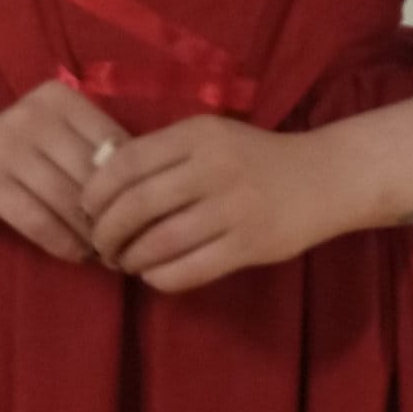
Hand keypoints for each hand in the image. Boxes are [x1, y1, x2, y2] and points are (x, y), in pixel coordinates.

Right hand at [0, 79, 133, 263]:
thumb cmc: (22, 146)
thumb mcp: (58, 131)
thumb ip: (94, 148)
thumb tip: (145, 190)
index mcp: (61, 98)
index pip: (113, 142)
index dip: (131, 182)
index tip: (141, 211)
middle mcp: (35, 116)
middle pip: (91, 174)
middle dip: (113, 213)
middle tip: (129, 241)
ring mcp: (9, 148)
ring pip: (67, 200)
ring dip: (91, 234)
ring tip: (105, 253)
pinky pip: (38, 221)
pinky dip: (63, 243)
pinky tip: (75, 255)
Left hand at [79, 113, 352, 291]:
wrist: (325, 178)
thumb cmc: (255, 159)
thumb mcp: (211, 137)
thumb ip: (164, 155)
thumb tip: (101, 188)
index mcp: (197, 134)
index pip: (126, 163)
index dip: (95, 192)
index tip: (87, 210)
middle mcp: (214, 167)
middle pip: (136, 205)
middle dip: (106, 232)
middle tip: (101, 245)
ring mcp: (234, 208)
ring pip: (159, 241)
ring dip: (131, 258)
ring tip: (126, 262)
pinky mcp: (250, 244)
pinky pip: (189, 269)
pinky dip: (160, 277)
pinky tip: (155, 274)